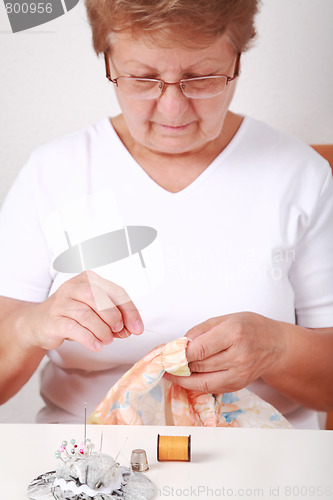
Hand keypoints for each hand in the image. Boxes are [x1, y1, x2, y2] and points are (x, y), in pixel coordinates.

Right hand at [24, 270, 142, 351]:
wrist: (39, 323)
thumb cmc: (72, 315)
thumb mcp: (96, 311)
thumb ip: (115, 317)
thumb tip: (132, 328)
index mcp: (89, 279)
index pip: (116, 292)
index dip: (129, 311)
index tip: (137, 328)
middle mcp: (74, 286)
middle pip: (100, 299)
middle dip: (114, 318)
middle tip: (119, 332)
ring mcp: (61, 302)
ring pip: (87, 315)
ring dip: (102, 331)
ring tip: (107, 340)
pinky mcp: (53, 319)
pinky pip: (74, 328)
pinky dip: (89, 339)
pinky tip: (96, 345)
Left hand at [164, 312, 285, 393]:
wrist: (276, 345)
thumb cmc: (250, 327)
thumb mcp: (226, 318)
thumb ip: (201, 330)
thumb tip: (179, 343)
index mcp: (233, 333)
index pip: (199, 349)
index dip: (178, 354)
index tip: (165, 354)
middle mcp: (238, 356)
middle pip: (199, 365)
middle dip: (177, 365)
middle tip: (162, 362)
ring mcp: (239, 374)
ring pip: (202, 381)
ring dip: (182, 378)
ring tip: (169, 372)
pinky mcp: (238, 385)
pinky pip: (210, 387)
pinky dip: (195, 384)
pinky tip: (185, 378)